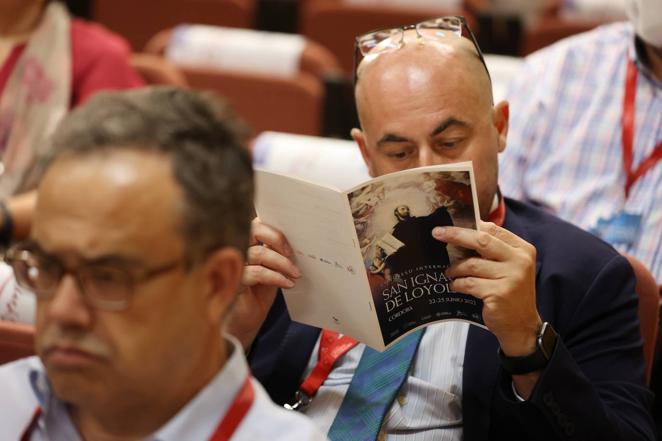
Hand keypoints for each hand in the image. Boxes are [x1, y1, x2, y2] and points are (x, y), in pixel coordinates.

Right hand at [228, 218, 300, 349]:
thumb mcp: (270, 269)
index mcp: (244, 242)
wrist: (245, 321)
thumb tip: (298, 240)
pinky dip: (275, 277)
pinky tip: (287, 284)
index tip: (291, 241)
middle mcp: (236, 248)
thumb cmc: (257, 293)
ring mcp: (232, 264)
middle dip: (276, 238)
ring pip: (259, 253)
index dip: (274, 228)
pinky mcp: (233, 281)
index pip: (256, 223)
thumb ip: (276, 252)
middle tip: (291, 252)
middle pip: (253, 229)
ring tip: (295, 274)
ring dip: (282, 263)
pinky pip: (257, 273)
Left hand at [433, 220, 541, 356]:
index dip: (470, 226)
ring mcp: (511, 278)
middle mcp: (520, 261)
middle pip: (482, 241)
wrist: (521, 325)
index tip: (449, 225)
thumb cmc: (510, 292)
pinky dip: (458, 284)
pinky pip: (469, 283)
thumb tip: (463, 233)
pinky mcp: (499, 294)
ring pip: (472, 264)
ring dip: (456, 268)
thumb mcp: (509, 267)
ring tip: (449, 272)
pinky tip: (455, 286)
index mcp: (523, 250)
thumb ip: (493, 251)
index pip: (493, 230)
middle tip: (437, 233)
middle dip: (456, 235)